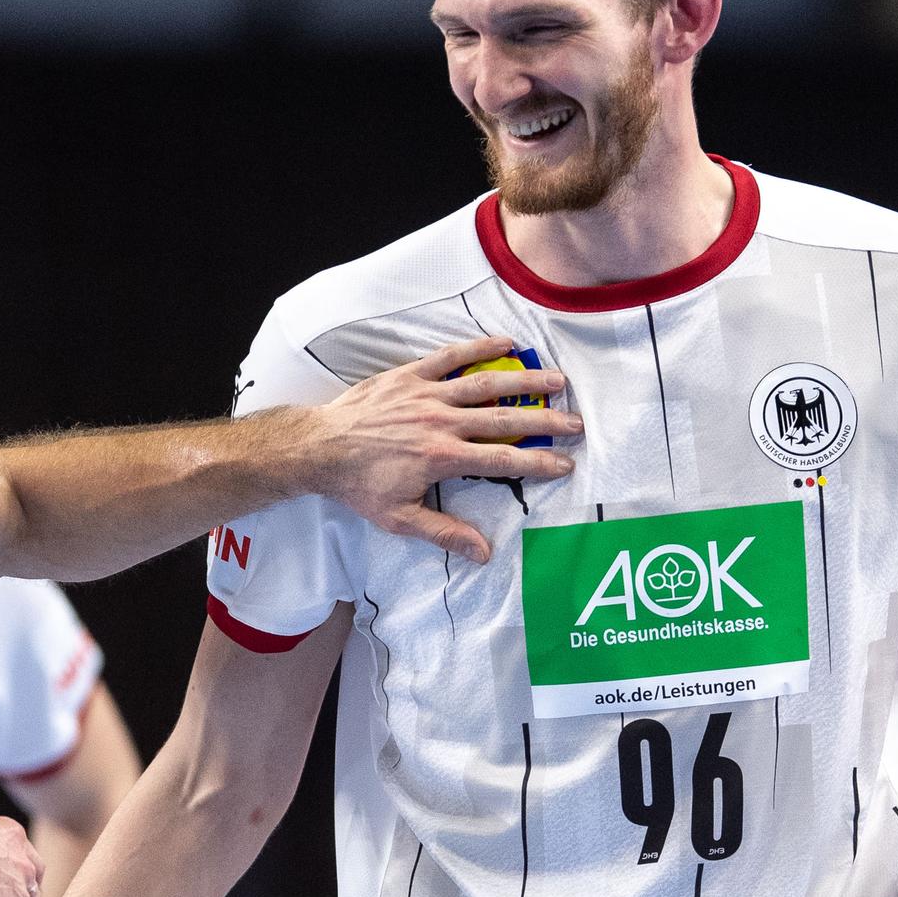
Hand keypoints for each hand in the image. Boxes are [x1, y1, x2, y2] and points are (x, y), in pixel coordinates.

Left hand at [305, 336, 580, 561]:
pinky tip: (508, 343)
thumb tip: (484, 553)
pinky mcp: (411, 375)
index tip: (565, 464)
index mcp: (443, 457)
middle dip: (546, 422)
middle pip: (506, 420)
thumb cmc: (360, 486)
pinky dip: (480, 348)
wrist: (320, 448)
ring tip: (557, 380)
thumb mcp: (400, 518)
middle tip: (577, 424)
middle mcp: (442, 422)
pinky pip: (452, 357)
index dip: (538, 462)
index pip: (503, 461)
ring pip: (486, 385)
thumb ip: (444, 533)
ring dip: (525, 382)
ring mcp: (427, 394)